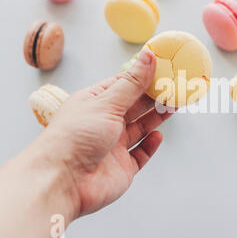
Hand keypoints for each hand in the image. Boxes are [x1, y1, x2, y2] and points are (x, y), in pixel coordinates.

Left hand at [43, 50, 172, 217]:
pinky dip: (150, 145)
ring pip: (140, 128)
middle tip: (174, 87)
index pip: (122, 85)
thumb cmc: (75, 137)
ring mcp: (113, 146)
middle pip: (134, 106)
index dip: (142, 76)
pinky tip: (157, 136)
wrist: (62, 181)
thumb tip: (148, 56)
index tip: (163, 68)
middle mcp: (104, 123)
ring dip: (156, 118)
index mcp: (95, 103)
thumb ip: (132, 83)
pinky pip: (141, 154)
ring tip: (173, 106)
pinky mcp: (122, 167)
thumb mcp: (107, 103)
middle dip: (154, 97)